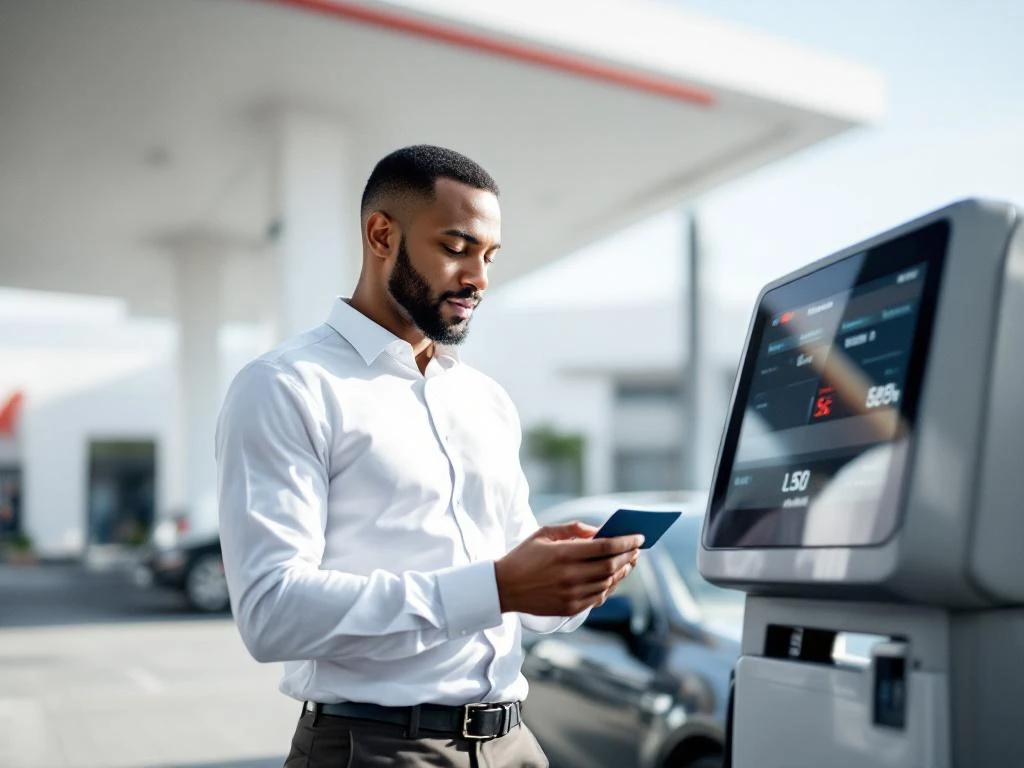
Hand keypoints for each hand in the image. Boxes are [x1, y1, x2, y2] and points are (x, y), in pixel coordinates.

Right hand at [494, 522, 642, 615]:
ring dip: (622, 572)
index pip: (605, 547)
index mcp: (563, 554)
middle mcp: (569, 576)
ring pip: (607, 583)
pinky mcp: (570, 609)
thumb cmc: (524, 556)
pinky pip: (598, 598)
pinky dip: (610, 587)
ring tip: (629, 562)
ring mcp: (571, 595)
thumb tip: (600, 531)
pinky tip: (614, 577)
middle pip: (610, 566)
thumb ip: (573, 529)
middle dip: (628, 556)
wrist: (503, 588)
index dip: (625, 542)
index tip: (639, 537)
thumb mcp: (544, 534)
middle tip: (637, 549)